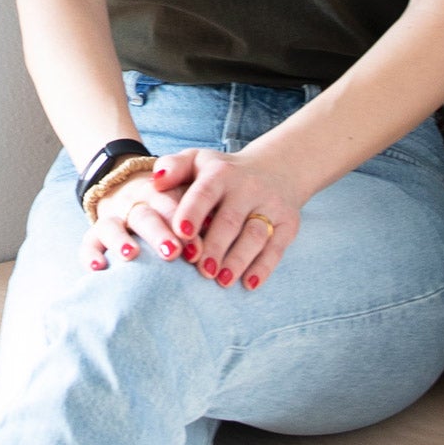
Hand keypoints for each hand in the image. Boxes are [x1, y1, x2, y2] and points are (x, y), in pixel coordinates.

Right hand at [81, 169, 200, 273]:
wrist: (128, 186)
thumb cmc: (167, 203)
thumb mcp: (182, 194)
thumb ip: (197, 210)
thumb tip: (219, 229)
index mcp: (160, 192)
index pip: (171, 203)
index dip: (182, 222)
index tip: (197, 247)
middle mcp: (134, 203)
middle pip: (144, 216)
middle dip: (158, 234)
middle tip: (173, 253)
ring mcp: (112, 217)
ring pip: (112, 226)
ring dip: (121, 240)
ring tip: (131, 255)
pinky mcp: (95, 232)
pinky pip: (88, 242)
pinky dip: (90, 255)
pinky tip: (99, 268)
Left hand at [149, 145, 302, 290]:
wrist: (276, 169)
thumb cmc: (222, 173)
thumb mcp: (197, 160)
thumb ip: (172, 167)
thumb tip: (155, 182)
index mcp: (220, 173)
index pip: (205, 193)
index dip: (193, 213)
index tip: (182, 235)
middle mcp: (248, 187)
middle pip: (230, 220)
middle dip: (215, 246)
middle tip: (201, 270)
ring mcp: (271, 205)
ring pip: (255, 235)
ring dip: (238, 260)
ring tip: (221, 280)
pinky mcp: (288, 223)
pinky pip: (277, 248)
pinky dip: (263, 268)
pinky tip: (248, 284)